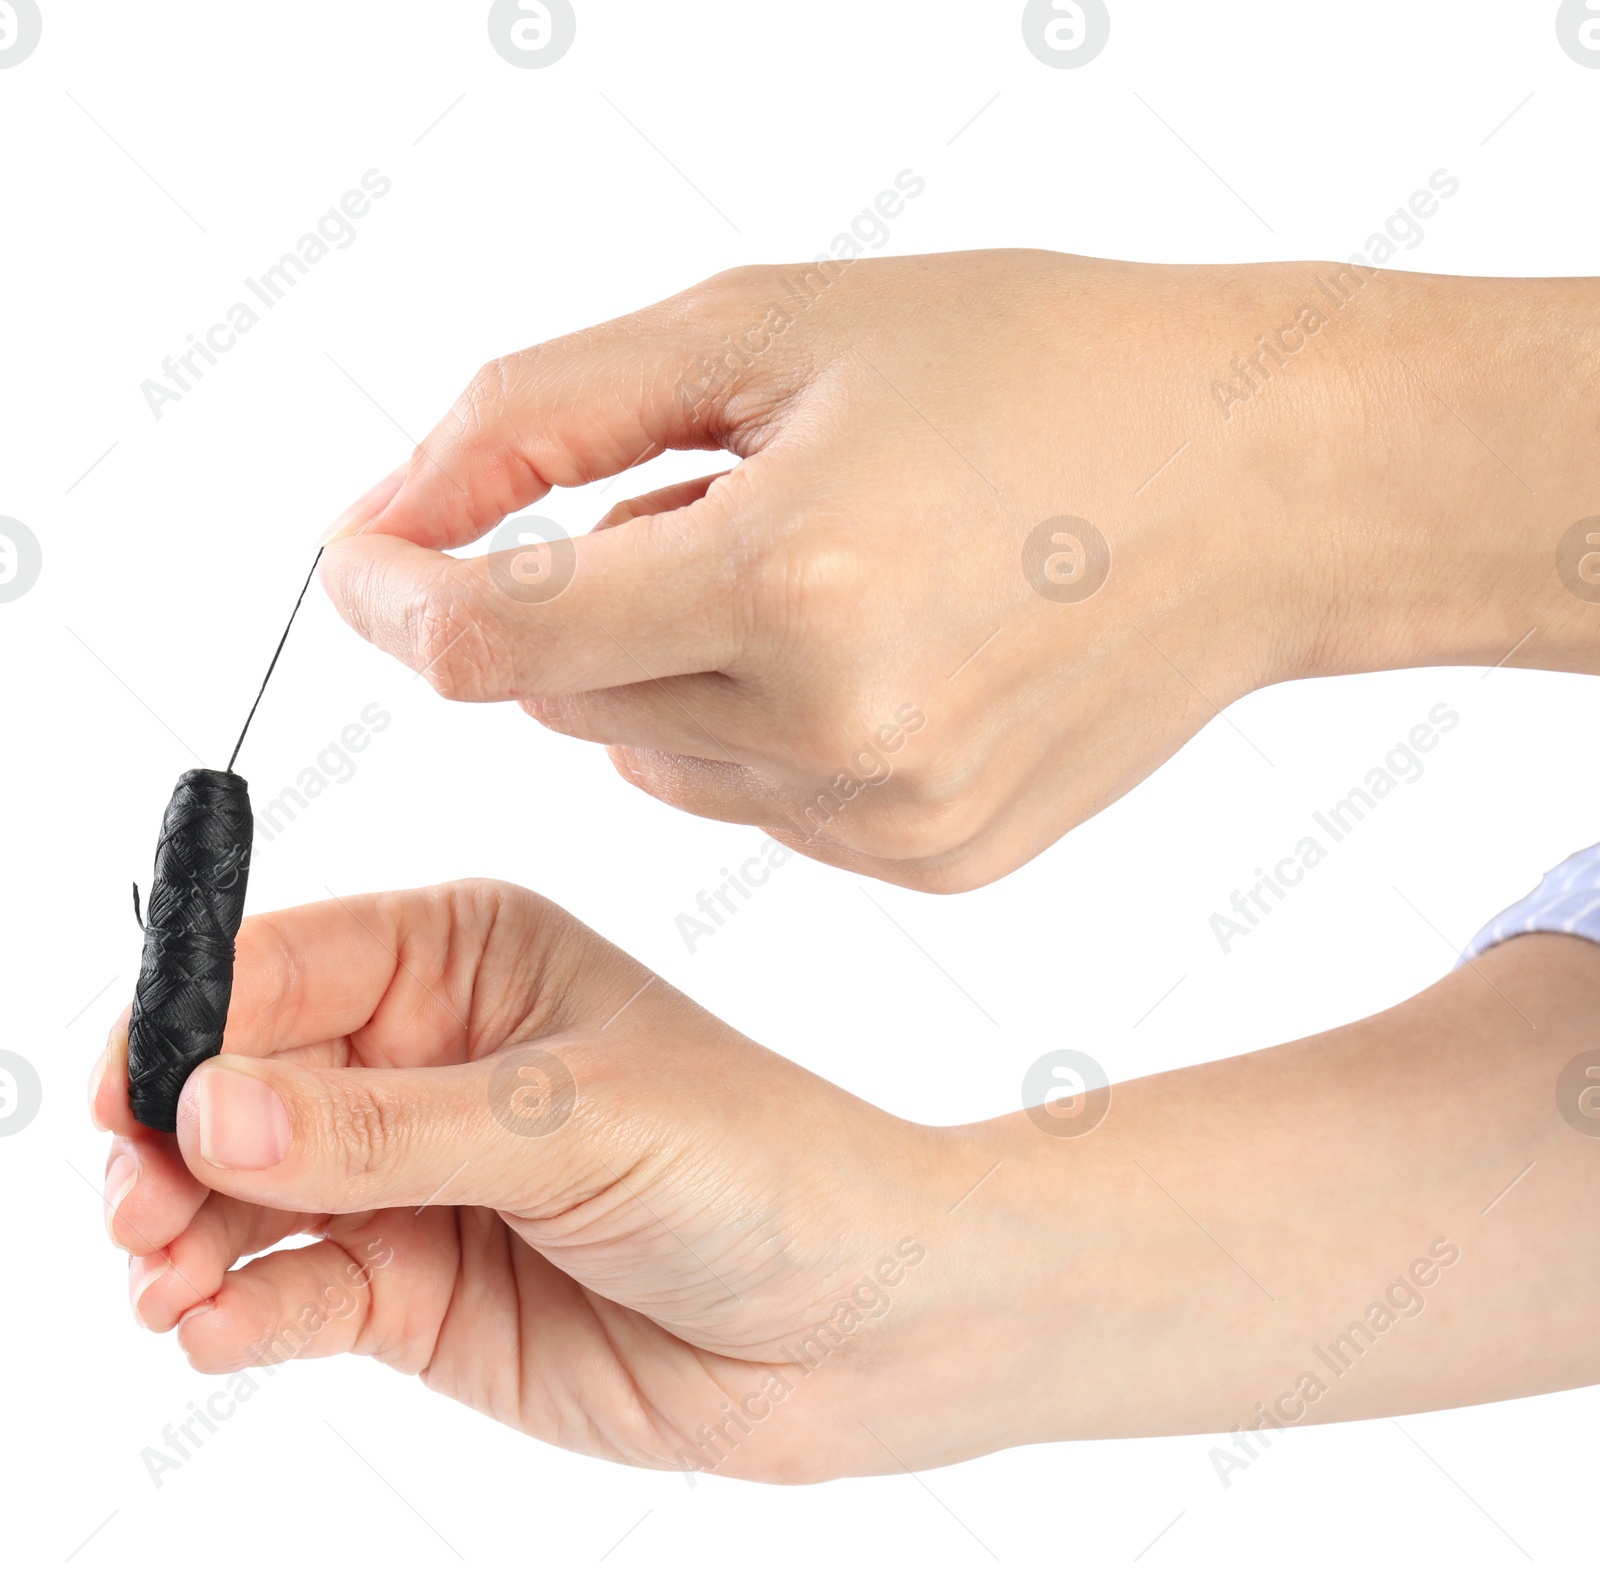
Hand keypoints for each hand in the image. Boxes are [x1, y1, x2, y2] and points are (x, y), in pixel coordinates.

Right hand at [90, 881, 1016, 1481]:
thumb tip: (208, 1104)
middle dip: (171, 1143)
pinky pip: (291, 1290)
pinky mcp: (414, 1287)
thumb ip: (388, 1128)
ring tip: (173, 1279)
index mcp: (466, 958)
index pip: (283, 965)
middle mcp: (421, 1057)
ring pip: (244, 1194)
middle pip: (238, 1082)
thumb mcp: (575, 1125)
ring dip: (187, 1233)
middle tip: (143, 1212)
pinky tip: (220, 1329)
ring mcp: (411, 1177)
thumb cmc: (759, 1171)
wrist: (854, 1324)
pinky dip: (239, 1310)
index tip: (133, 1095)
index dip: (190, 1021)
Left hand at [320, 252, 1597, 890]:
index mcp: (792, 577)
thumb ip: (543, 418)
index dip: (396, 590)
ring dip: (672, 660)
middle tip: (707, 495)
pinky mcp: (930, 866)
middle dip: (579, 596)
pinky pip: (753, 801)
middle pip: (565, 699)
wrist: (1264, 484)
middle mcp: (837, 734)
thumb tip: (394, 519)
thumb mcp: (769, 324)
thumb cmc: (1042, 368)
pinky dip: (759, 724)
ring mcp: (888, 823)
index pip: (489, 639)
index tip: (371, 553)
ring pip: (650, 756)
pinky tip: (876, 646)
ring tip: (822, 563)